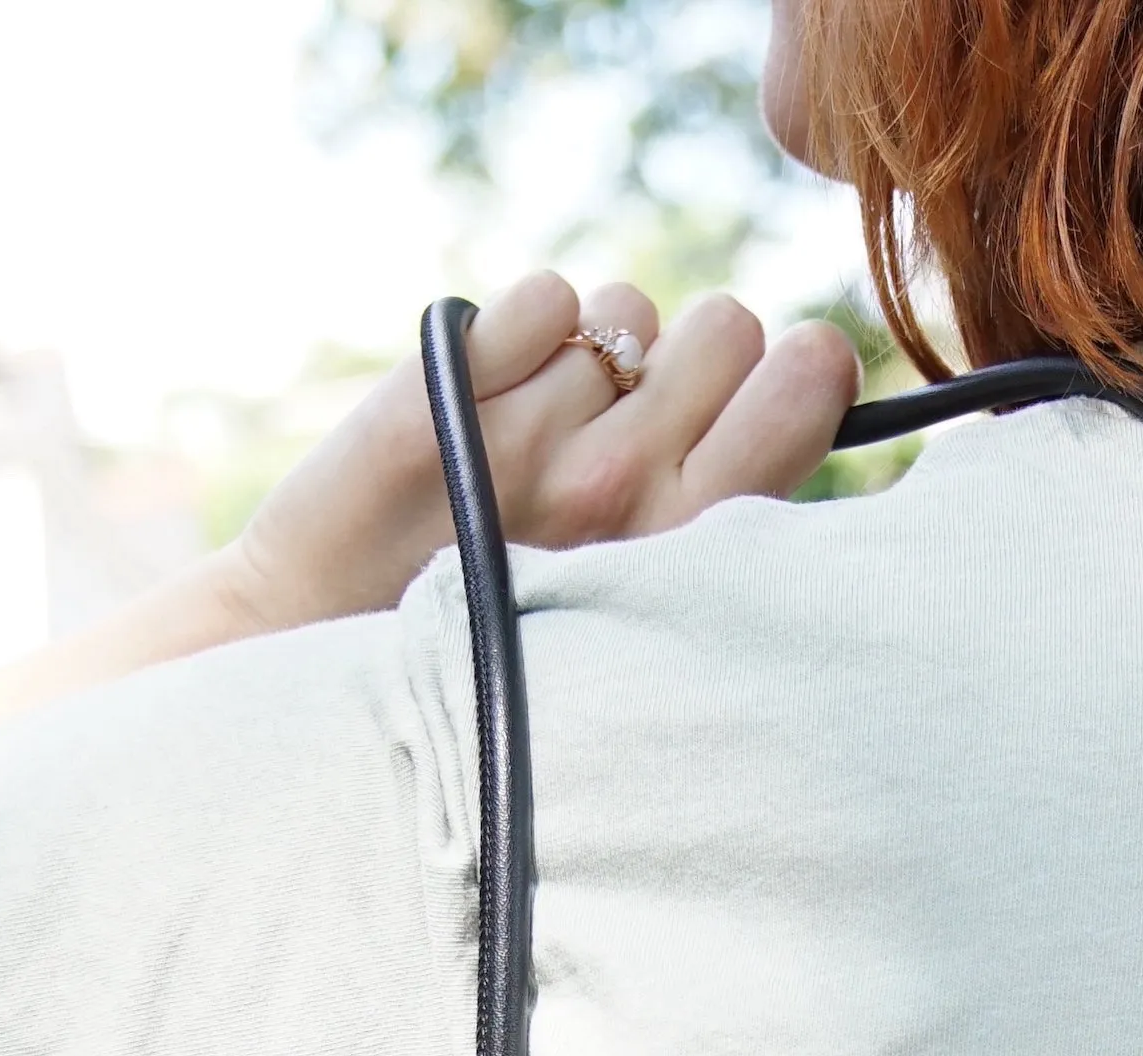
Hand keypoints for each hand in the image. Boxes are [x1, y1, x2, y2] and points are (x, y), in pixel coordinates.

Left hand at [216, 269, 860, 637]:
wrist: (332, 672)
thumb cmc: (512, 658)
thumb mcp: (648, 626)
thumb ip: (725, 516)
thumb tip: (802, 404)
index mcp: (689, 545)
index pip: (810, 373)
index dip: (783, 381)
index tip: (739, 423)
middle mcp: (617, 486)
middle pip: (727, 326)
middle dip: (689, 369)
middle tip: (628, 445)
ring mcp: (526, 437)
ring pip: (625, 312)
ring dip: (594, 362)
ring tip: (542, 448)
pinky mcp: (443, 390)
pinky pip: (541, 296)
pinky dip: (520, 332)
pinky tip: (491, 407)